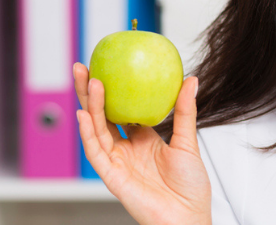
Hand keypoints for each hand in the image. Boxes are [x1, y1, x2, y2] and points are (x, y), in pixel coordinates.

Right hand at [73, 62, 210, 224]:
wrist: (189, 219)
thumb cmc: (191, 188)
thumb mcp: (188, 142)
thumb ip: (185, 111)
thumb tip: (191, 80)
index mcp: (141, 140)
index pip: (120, 110)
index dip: (111, 90)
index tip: (107, 66)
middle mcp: (125, 149)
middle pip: (102, 116)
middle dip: (90, 92)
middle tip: (84, 67)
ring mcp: (117, 162)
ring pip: (96, 129)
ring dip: (90, 106)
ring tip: (91, 82)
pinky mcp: (111, 176)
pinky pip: (96, 152)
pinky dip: (88, 134)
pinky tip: (84, 115)